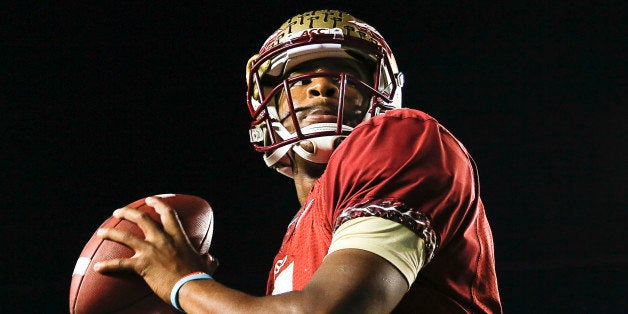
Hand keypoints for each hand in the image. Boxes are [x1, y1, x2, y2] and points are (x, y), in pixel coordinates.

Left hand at [94, 196, 218, 302]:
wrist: (192, 287)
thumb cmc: (200, 277)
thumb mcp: (205, 264)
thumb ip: (207, 259)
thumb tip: (212, 259)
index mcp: (178, 236)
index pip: (167, 213)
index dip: (157, 204)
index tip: (149, 200)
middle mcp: (162, 239)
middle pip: (141, 219)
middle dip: (127, 213)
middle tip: (118, 212)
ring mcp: (151, 251)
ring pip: (125, 236)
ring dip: (111, 232)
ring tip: (101, 232)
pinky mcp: (142, 265)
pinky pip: (120, 263)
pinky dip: (108, 265)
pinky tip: (98, 267)